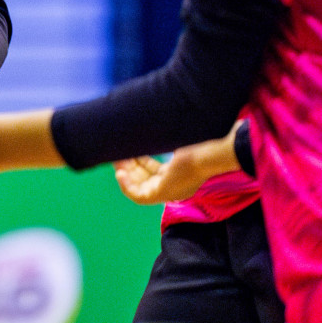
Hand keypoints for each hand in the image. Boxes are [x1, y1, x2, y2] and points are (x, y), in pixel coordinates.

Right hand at [113, 125, 240, 204]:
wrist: (206, 153)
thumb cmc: (196, 144)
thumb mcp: (175, 141)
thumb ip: (162, 140)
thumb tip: (146, 125)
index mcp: (178, 173)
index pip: (152, 171)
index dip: (139, 161)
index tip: (129, 150)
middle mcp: (173, 185)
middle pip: (144, 178)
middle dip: (128, 165)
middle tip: (117, 153)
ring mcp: (168, 192)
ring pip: (139, 187)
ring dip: (125, 174)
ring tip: (115, 160)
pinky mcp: (162, 195)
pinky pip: (138, 196)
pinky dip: (126, 186)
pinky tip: (120, 173)